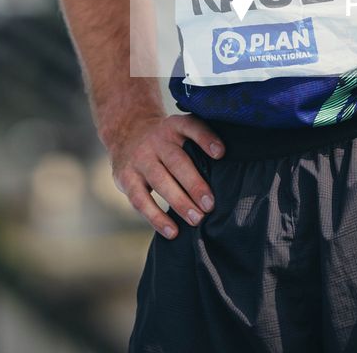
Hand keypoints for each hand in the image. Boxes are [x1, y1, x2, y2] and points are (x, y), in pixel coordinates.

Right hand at [107, 112, 224, 239]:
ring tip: (196, 219)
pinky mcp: (126, 177)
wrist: (126, 133)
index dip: (206, 138)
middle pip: (176, 161)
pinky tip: (172, 231)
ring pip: (160, 180)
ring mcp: (140, 159)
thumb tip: (230, 176)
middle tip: (210, 205)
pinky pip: (140, 199)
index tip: (221, 153)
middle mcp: (157, 140)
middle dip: (194, 183)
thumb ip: (198, 147)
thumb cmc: (166, 142)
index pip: (191, 127)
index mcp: (174, 126)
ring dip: (179, 202)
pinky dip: (156, 217)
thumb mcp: (179, 133)